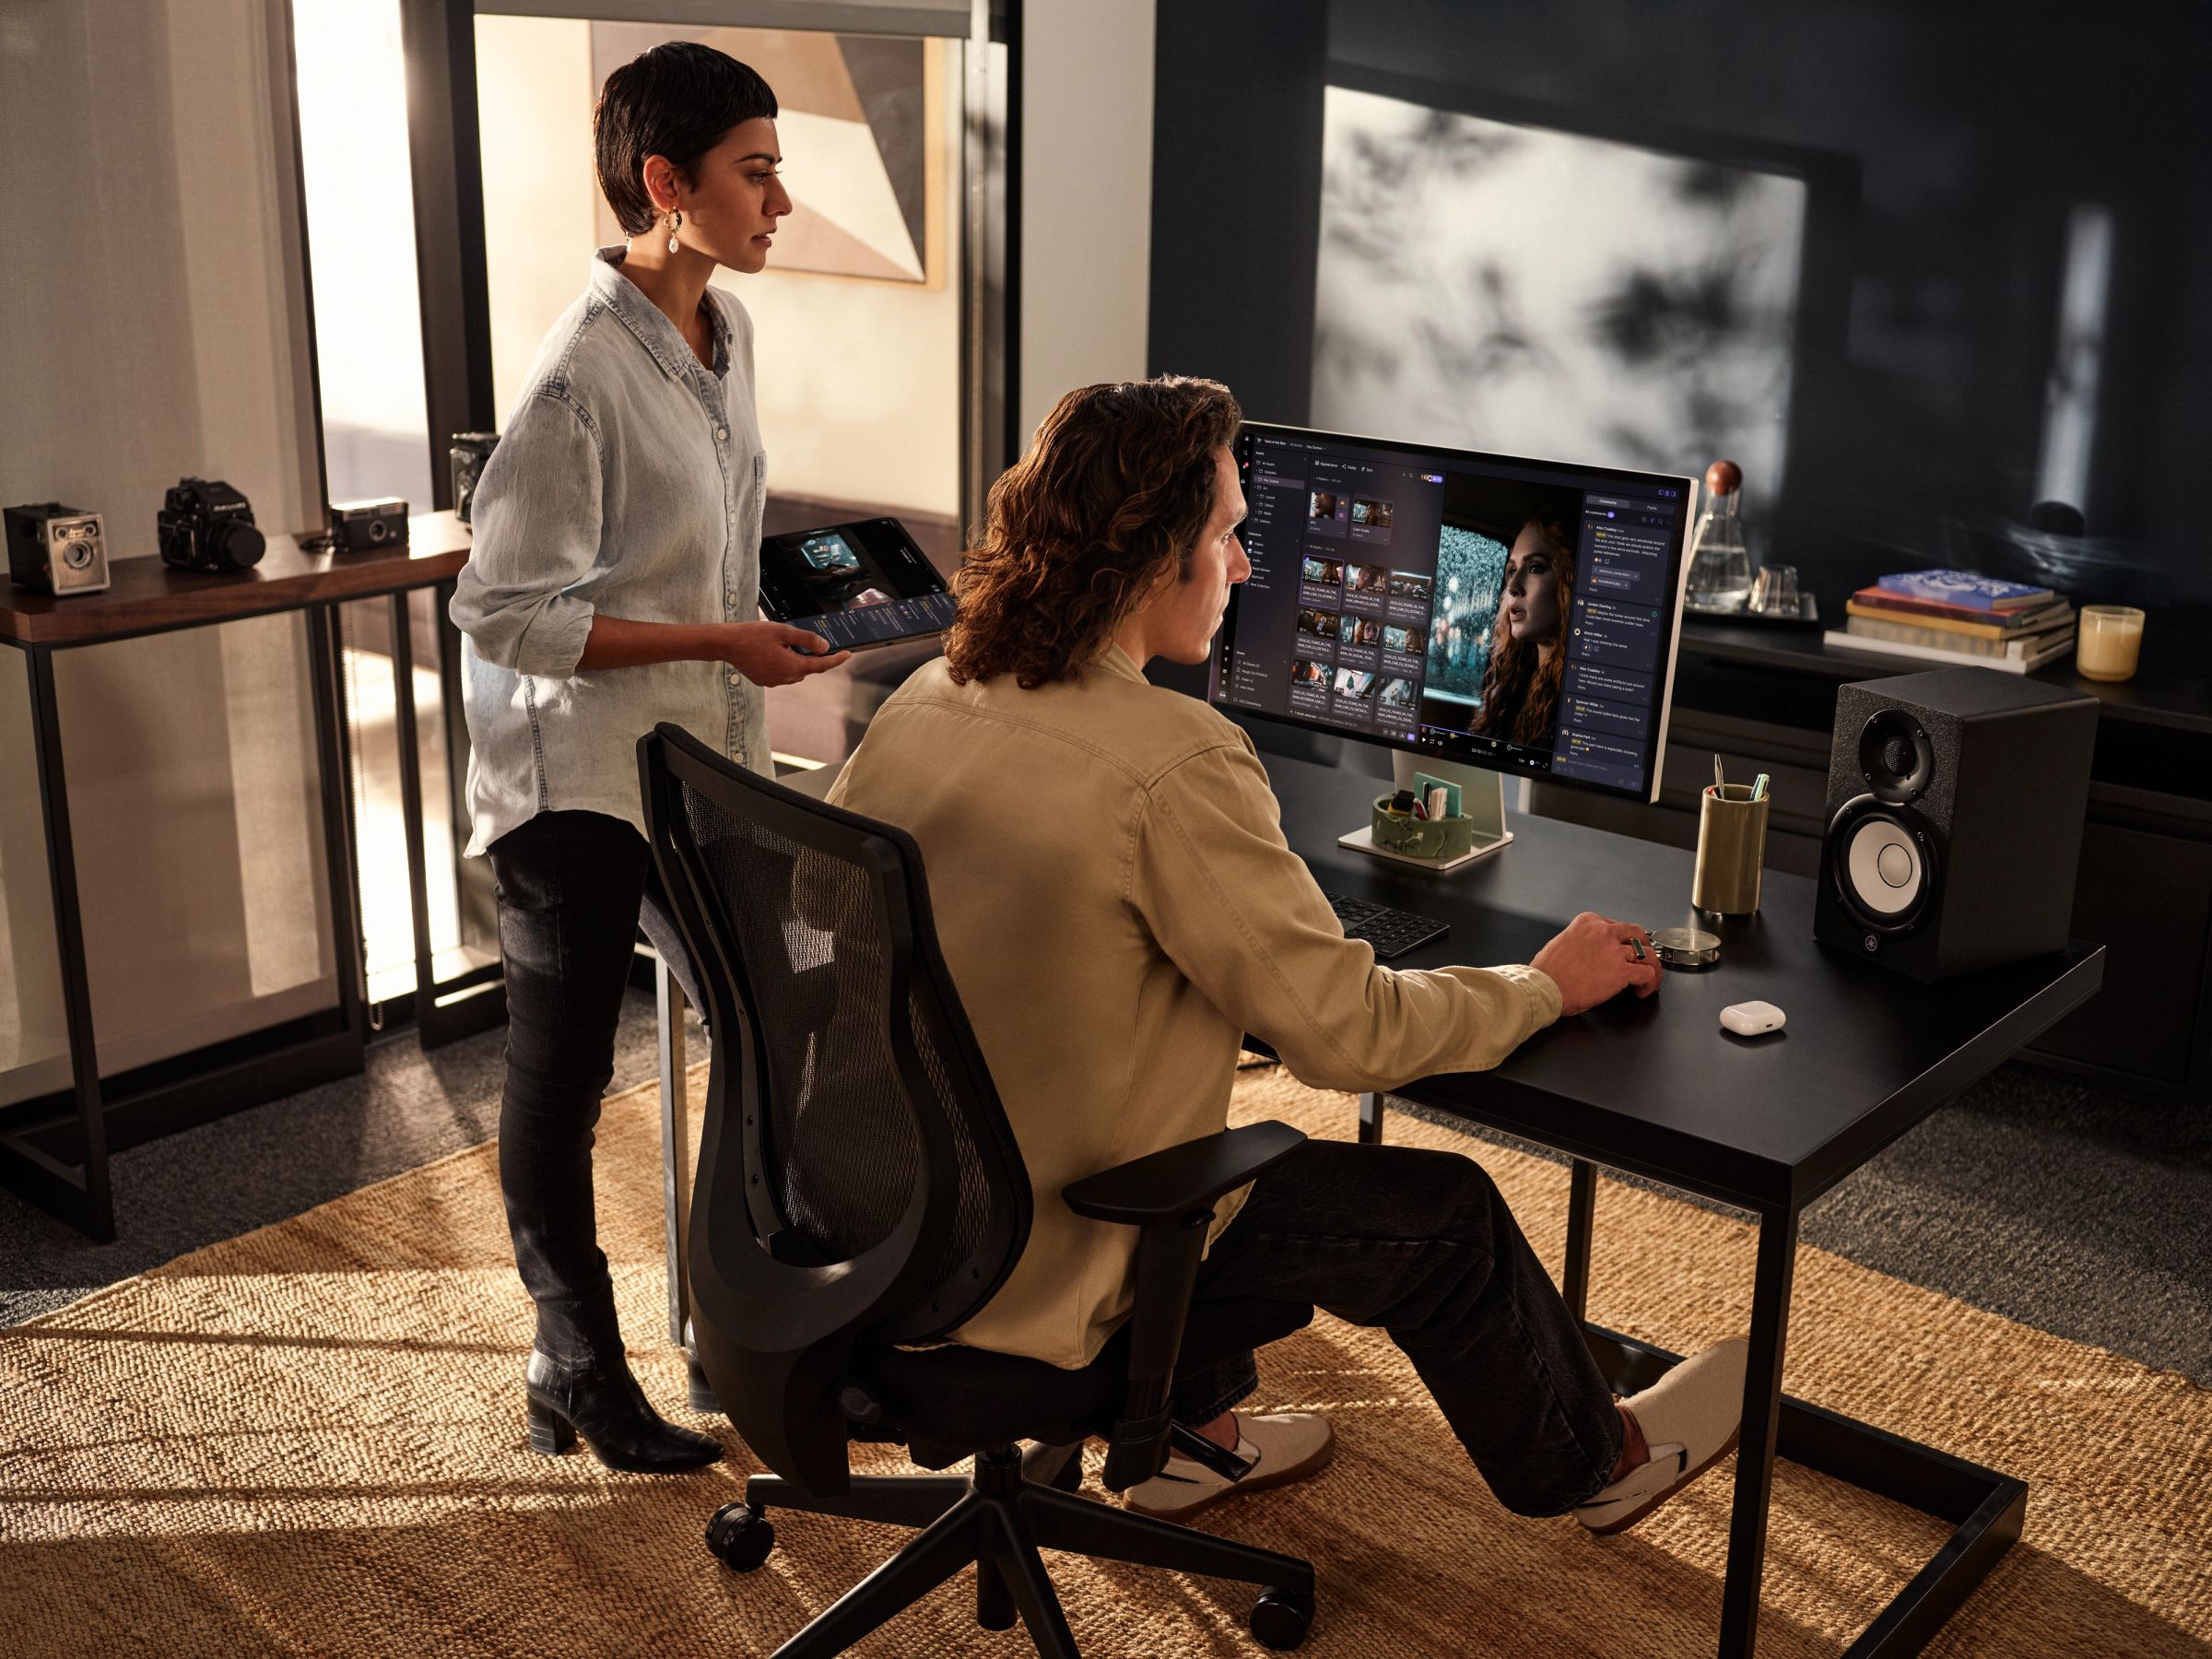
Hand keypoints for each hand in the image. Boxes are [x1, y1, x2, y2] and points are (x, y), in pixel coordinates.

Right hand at [717, 622, 851, 687]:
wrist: (727, 644)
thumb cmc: (753, 635)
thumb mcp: (784, 632)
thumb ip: (807, 639)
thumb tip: (824, 646)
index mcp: (792, 666)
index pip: (821, 665)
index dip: (836, 659)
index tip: (848, 654)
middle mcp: (784, 678)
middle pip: (807, 668)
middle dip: (811, 657)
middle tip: (809, 642)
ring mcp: (773, 681)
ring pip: (795, 672)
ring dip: (796, 660)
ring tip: (784, 644)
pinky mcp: (764, 681)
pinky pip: (781, 674)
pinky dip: (784, 664)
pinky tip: (773, 652)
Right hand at [1530, 912, 1660, 1015]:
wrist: (1544, 988)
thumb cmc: (1547, 972)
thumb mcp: (1562, 942)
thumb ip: (1581, 941)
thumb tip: (1591, 952)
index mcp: (1588, 922)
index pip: (1616, 925)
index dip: (1622, 941)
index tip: (1622, 951)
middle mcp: (1603, 932)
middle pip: (1636, 934)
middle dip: (1643, 947)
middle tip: (1644, 959)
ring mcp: (1614, 951)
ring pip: (1646, 954)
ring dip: (1650, 968)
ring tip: (1647, 980)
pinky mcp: (1621, 971)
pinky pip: (1646, 973)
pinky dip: (1649, 983)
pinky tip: (1642, 990)